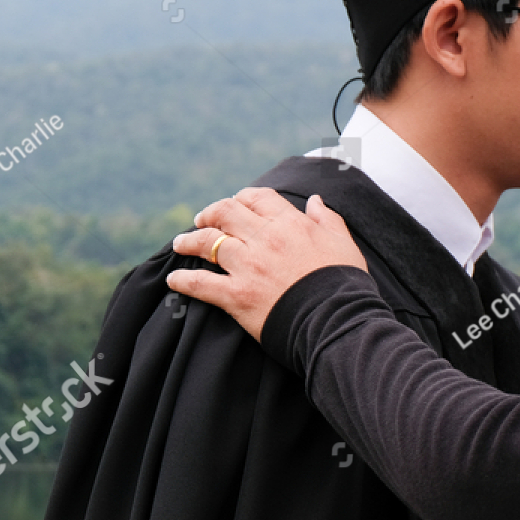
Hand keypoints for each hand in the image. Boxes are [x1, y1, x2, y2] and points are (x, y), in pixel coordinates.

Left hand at [167, 187, 368, 340]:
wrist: (339, 321)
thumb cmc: (346, 284)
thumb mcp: (343, 244)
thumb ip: (328, 219)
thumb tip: (315, 200)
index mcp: (290, 224)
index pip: (258, 198)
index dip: (243, 198)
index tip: (237, 203)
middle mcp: (265, 238)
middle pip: (226, 212)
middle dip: (210, 213)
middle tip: (201, 219)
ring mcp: (248, 266)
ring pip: (208, 242)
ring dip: (189, 241)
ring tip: (179, 244)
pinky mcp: (237, 296)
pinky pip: (201, 284)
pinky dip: (183, 281)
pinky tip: (173, 281)